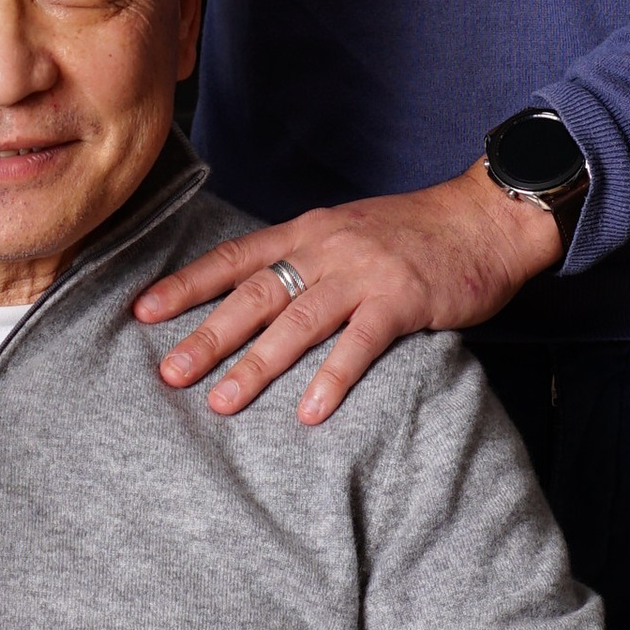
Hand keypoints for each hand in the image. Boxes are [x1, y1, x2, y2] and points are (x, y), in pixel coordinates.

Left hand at [136, 165, 560, 420]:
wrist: (486, 217)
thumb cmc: (416, 232)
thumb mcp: (349, 230)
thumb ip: (306, 258)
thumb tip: (257, 298)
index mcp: (308, 231)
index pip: (234, 258)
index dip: (187, 284)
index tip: (142, 311)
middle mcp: (327, 247)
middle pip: (254, 294)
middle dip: (206, 335)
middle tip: (168, 374)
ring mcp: (365, 272)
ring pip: (298, 321)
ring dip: (257, 364)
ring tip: (224, 402)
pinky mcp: (403, 300)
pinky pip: (360, 343)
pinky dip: (332, 378)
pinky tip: (308, 412)